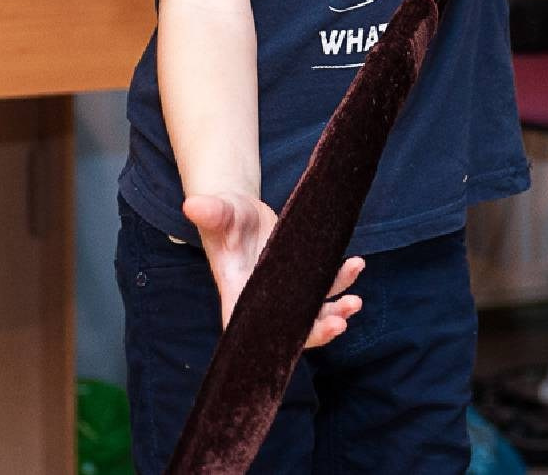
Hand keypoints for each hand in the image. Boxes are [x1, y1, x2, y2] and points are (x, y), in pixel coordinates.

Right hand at [184, 192, 364, 347]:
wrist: (239, 208)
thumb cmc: (224, 214)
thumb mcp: (218, 212)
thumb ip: (210, 212)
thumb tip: (192, 205)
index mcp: (239, 290)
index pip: (250, 325)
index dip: (270, 340)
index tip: (291, 343)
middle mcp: (264, 297)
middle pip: (291, 328)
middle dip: (316, 332)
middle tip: (339, 324)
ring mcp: (285, 289)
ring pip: (313, 311)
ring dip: (336, 310)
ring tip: (355, 301)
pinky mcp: (301, 276)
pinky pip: (324, 287)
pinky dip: (341, 282)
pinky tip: (355, 266)